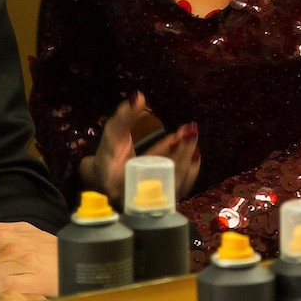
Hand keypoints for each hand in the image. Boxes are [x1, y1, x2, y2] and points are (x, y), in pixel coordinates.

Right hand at [82, 94, 201, 200]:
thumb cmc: (108, 155)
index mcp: (118, 181)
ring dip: (187, 162)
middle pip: (163, 178)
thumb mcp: (112, 134)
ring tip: (194, 141)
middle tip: (190, 132)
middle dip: (180, 154)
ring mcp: (149, 203)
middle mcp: (134, 196)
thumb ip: (124, 117)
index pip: (145, 166)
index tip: (176, 134)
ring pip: (174, 186)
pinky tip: (195, 155)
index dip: (162, 151)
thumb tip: (138, 96)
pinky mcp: (160, 202)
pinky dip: (189, 172)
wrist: (105, 179)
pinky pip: (179, 190)